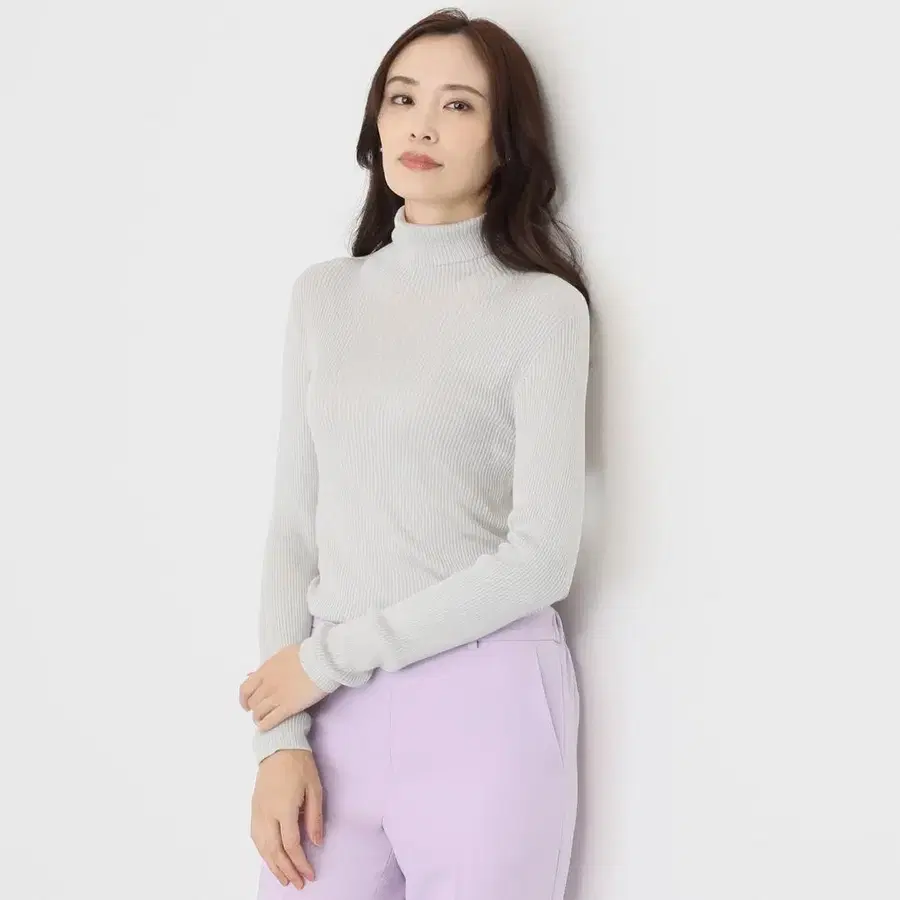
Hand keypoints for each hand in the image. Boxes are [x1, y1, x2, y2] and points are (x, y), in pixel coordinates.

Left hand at [239, 644, 328, 730]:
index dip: (244, 699)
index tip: (246, 704)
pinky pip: (270, 721)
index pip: (245, 688)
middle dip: (254, 708)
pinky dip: (265, 725)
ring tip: (262, 720)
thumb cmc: (306, 653)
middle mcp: (267, 684)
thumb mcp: (283, 654)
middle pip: (253, 702)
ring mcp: (277, 697)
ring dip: (258, 718)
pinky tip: (266, 726)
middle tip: (260, 711)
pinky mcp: (288, 708)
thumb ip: (270, 665)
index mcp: (265, 670)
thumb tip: (257, 672)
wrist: (321, 661)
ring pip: (258, 713)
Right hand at [251, 749, 323, 890]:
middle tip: (298, 883)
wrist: (278, 746)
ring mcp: (257, 812)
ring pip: (262, 847)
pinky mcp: (254, 809)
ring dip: (273, 865)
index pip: (291, 845)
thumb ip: (314, 817)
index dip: (301, 863)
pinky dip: (263, 853)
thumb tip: (316, 842)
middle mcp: (267, 814)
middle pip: (274, 851)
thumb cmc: (299, 764)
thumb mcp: (314, 788)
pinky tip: (270, 858)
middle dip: (286, 870)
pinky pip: (255, 837)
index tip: (310, 874)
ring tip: (284, 878)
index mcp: (284, 809)